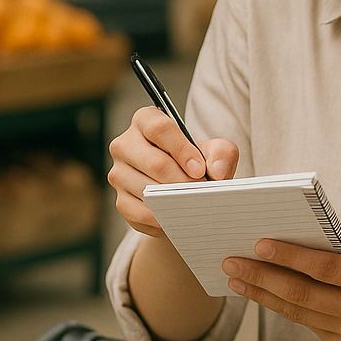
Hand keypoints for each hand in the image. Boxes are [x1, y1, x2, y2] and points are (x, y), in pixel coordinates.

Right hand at [107, 107, 238, 236]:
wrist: (180, 188)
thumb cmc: (195, 161)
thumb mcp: (213, 150)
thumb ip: (222, 153)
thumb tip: (217, 171)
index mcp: (146, 121)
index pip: (160, 129)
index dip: (182, 150)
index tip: (200, 170)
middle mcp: (125, 144)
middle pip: (154, 162)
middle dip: (183, 181)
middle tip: (202, 192)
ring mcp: (118, 173)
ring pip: (147, 189)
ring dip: (174, 201)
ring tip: (194, 204)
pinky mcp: (120, 201)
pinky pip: (141, 213)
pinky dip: (163, 219)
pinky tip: (178, 217)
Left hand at [222, 233, 340, 340]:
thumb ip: (339, 243)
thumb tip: (293, 238)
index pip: (324, 269)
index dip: (289, 257)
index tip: (259, 245)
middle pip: (303, 295)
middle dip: (262, 278)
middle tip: (232, 264)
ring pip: (299, 314)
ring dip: (264, 296)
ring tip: (238, 280)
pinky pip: (309, 324)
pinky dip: (284, 307)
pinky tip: (265, 294)